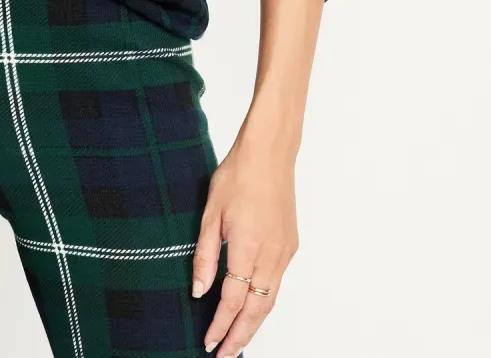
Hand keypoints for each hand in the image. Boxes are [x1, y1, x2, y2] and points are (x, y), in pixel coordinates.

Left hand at [191, 137, 298, 355]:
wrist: (269, 153)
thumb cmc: (238, 175)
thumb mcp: (211, 213)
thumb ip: (205, 255)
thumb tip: (199, 291)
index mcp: (248, 246)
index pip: (233, 299)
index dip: (220, 325)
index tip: (209, 342)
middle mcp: (271, 254)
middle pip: (256, 309)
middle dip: (240, 336)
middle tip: (225, 355)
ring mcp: (284, 251)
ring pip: (270, 300)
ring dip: (254, 324)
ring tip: (237, 341)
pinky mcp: (291, 246)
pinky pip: (277, 283)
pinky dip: (264, 302)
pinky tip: (253, 309)